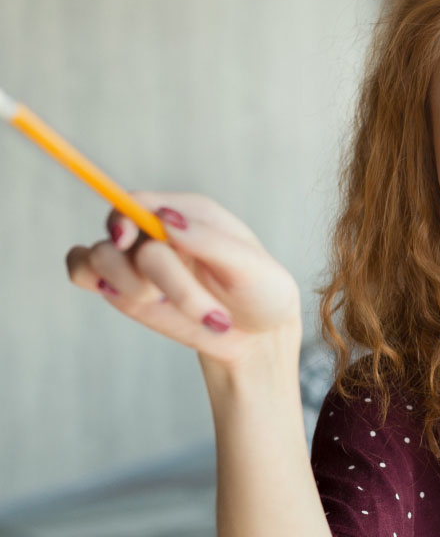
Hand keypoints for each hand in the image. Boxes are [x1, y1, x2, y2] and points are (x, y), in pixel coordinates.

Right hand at [65, 191, 302, 370]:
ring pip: (99, 257)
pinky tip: (137, 300)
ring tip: (185, 312)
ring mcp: (135, 259)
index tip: (130, 239)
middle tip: (204, 311)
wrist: (258, 336)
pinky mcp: (121, 288)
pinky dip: (94, 282)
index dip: (125, 216)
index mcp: (189, 214)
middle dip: (159, 277)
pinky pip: (80, 271)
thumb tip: (165, 217)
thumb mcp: (249, 267)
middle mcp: (157, 231)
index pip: (139, 200)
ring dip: (137, 290)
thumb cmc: (261, 293)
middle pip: (120, 234)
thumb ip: (209, 241)